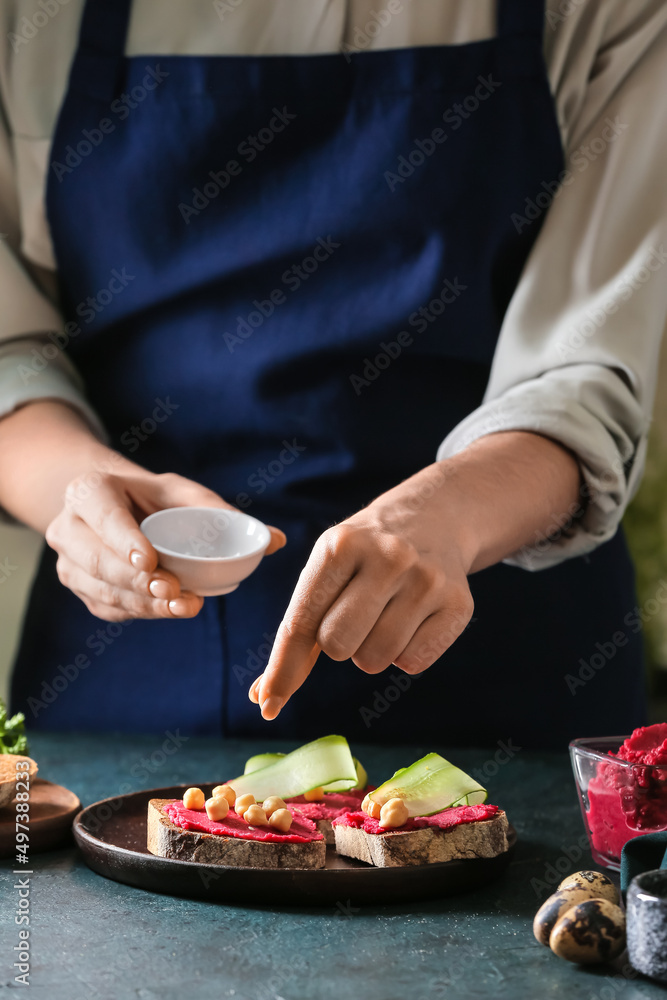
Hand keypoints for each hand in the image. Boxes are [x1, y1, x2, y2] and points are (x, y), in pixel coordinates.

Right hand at [46, 466, 285, 621]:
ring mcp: (68, 561)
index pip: (101, 514)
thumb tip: (276, 540)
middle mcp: (68, 525)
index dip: (122, 539)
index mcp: (88, 490)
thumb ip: (223, 513)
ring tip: (182, 605)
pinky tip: (169, 610)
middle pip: (96, 559)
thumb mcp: (183, 493)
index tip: (149, 562)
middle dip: (135, 581)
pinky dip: (138, 612)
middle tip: (173, 591)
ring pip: (100, 588)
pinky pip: (106, 607)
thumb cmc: (155, 497)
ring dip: (141, 602)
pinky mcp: (80, 588)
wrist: (118, 508)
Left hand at [250, 462, 475, 718]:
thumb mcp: (327, 568)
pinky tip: (412, 618)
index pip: (301, 622)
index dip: (283, 668)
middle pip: (337, 645)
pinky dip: (405, 653)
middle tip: (354, 615)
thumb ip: (297, 629)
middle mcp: (387, 557)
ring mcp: (427, 580)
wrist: (434, 518)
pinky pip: (413, 663)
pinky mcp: (458, 604)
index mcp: (341, 544)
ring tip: (385, 612)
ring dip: (372, 649)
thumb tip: (265, 697)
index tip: (268, 705)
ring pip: (375, 659)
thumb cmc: (364, 556)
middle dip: (338, 644)